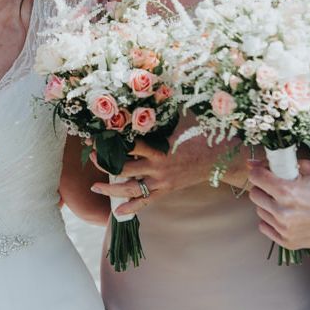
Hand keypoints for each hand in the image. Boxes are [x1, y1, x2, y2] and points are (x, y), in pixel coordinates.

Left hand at [89, 126, 219, 215]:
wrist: (219, 158)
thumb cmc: (199, 134)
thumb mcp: (179, 120)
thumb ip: (159, 116)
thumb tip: (142, 98)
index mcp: (159, 148)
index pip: (129, 146)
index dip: (111, 141)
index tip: (96, 136)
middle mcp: (158, 167)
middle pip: (124, 168)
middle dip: (105, 163)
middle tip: (91, 156)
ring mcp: (162, 182)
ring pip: (131, 189)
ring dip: (111, 188)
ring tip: (95, 185)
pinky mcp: (167, 191)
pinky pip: (146, 202)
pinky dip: (132, 208)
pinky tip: (118, 211)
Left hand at [248, 158, 309, 248]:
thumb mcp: (309, 170)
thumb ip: (282, 165)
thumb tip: (255, 162)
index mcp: (286, 191)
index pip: (255, 177)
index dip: (259, 172)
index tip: (263, 172)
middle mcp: (282, 211)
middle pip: (255, 195)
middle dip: (263, 188)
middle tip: (275, 187)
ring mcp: (285, 229)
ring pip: (260, 211)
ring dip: (268, 205)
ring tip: (284, 202)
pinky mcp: (289, 242)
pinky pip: (266, 228)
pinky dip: (271, 221)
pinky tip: (283, 216)